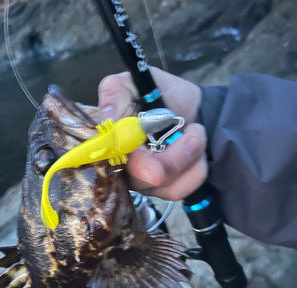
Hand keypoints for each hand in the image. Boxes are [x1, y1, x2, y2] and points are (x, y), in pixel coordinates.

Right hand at [98, 67, 207, 199]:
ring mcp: (142, 184)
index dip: (128, 158)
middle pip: (140, 179)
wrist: (194, 108)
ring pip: (164, 184)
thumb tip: (107, 118)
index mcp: (107, 144)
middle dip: (170, 158)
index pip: (105, 163)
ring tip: (195, 132)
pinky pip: (181, 189)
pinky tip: (196, 150)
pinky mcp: (164, 191)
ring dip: (189, 156)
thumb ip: (115, 93)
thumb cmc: (160, 93)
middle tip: (193, 133)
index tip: (147, 146)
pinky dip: (196, 168)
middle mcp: (119, 169)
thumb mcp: (134, 82)